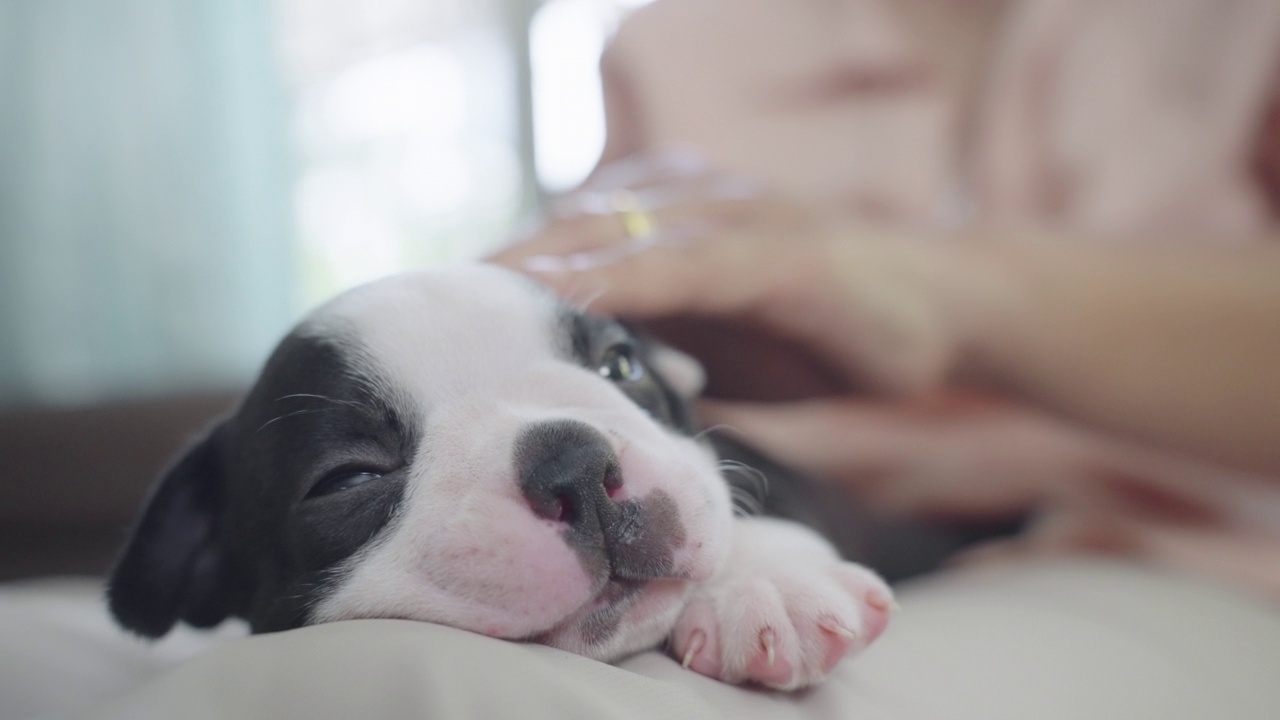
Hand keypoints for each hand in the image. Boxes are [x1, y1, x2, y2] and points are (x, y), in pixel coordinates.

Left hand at [493, 163, 982, 400]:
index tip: (445, 308)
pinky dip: (631, 279)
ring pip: (624, 235)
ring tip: (477, 291)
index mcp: (683, 231)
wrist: (949, 311)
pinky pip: (693, 265)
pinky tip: (576, 296)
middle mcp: (702, 213)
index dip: (515, 271)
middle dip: (510, 264)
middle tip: (433, 300)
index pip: (581, 244)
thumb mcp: (734, 348)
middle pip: (582, 230)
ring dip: (548, 261)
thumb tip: (598, 401)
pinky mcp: (786, 256)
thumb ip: (669, 355)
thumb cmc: (832, 336)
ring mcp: (744, 226)